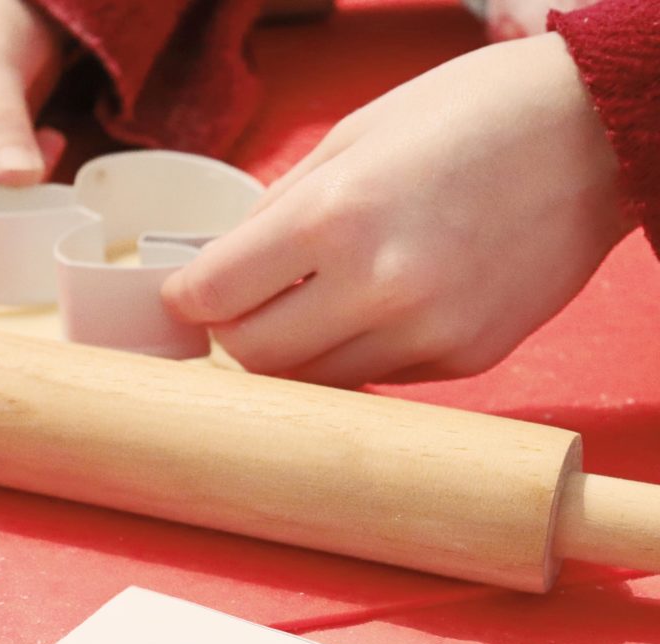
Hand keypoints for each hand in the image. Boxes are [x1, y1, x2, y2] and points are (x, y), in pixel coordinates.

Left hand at [162, 32, 633, 387]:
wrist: (597, 136)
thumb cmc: (471, 117)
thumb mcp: (354, 137)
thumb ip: (277, 211)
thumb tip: (223, 267)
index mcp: (336, 217)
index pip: (216, 297)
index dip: (188, 299)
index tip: (188, 296)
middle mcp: (379, 288)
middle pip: (255, 357)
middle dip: (235, 334)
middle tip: (243, 306)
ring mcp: (428, 332)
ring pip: (314, 382)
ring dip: (295, 352)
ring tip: (313, 305)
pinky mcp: (466, 359)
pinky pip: (378, 377)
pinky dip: (358, 353)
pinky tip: (379, 308)